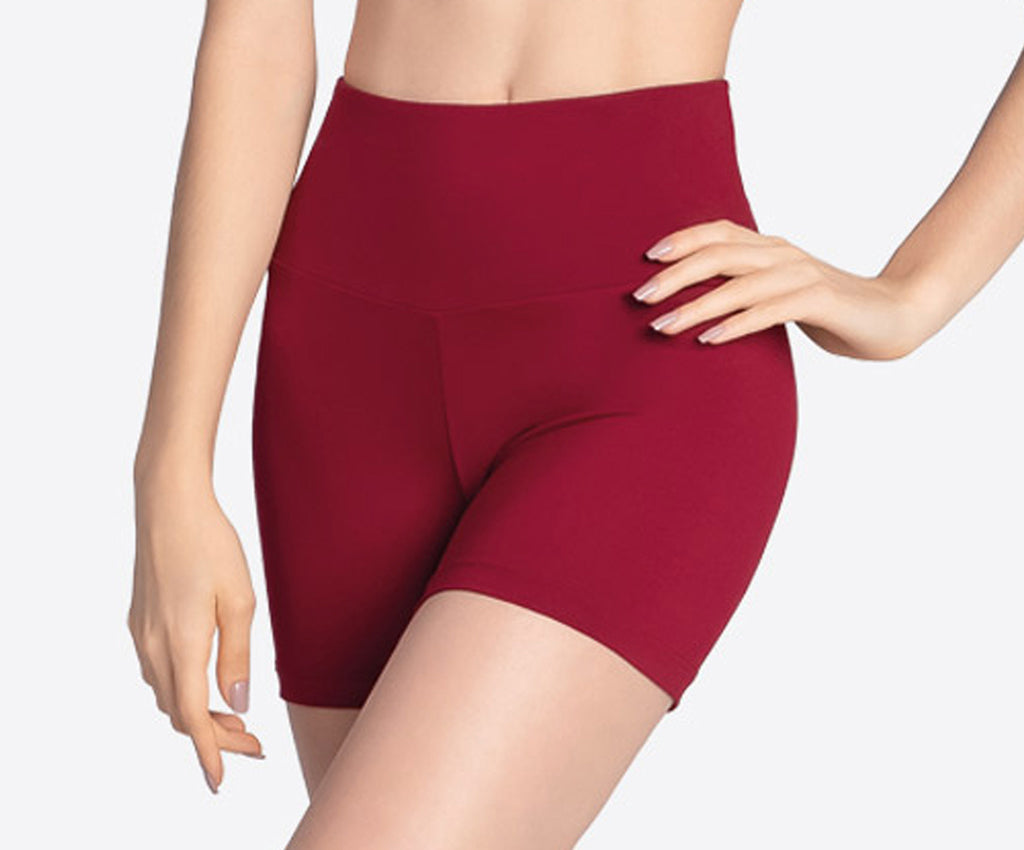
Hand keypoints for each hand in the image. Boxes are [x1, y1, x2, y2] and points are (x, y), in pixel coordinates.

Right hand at [128, 474, 263, 793]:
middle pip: (179, 713)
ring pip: (167, 694)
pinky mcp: (140, 620)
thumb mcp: (239, 599)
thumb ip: (237, 655)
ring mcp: (142, 633)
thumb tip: (238, 703)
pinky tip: (206, 681)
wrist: (167, 503)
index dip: (211, 751)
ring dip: (198, 713)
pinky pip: (158, 671)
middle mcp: (153, 646)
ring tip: (237, 719)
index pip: (193, 717)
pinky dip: (182, 690)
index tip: (222, 780)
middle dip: (214, 736)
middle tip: (253, 744)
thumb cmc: (211, 544)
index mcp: (180, 645)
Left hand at [632, 218, 927, 359]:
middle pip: (719, 255)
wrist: (897, 315)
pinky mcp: (821, 301)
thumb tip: (694, 306)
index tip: (645, 258)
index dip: (681, 240)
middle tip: (638, 298)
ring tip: (660, 326)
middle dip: (674, 276)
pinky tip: (707, 340)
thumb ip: (745, 293)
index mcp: (771, 249)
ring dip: (695, 305)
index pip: (719, 232)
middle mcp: (782, 254)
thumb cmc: (830, 311)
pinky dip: (735, 325)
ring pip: (738, 285)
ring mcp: (802, 275)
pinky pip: (769, 311)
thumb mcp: (779, 296)